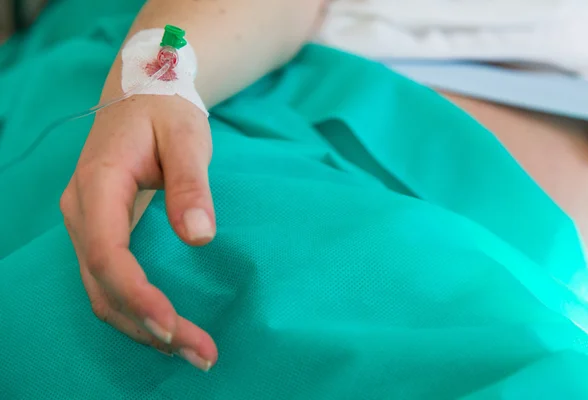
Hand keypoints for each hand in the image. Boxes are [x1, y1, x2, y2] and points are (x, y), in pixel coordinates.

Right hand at [60, 94, 216, 370]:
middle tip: (201, 354)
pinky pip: (108, 283)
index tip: (175, 327)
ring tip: (191, 350)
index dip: (139, 296)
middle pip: (104, 286)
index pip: (109, 254)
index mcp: (98, 185)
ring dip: (142, 327)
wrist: (142, 97)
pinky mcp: (100, 233)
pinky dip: (135, 311)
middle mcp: (82, 212)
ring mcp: (87, 225)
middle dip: (150, 326)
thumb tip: (199, 236)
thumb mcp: (187, 138)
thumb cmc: (166, 113)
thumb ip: (190, 184)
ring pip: (102, 293)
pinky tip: (166, 327)